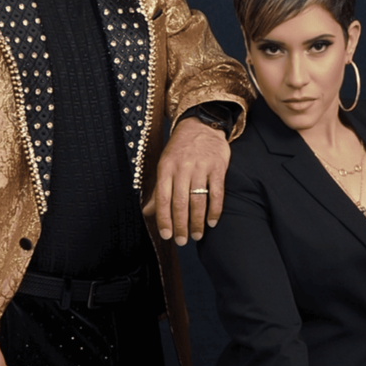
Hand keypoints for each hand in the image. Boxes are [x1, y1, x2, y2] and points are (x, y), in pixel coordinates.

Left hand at [143, 116, 229, 245]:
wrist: (201, 124)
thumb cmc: (180, 149)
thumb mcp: (164, 165)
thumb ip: (158, 190)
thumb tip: (148, 212)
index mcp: (166, 168)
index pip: (163, 199)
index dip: (164, 219)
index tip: (166, 235)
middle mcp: (183, 168)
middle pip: (181, 202)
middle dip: (181, 225)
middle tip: (182, 241)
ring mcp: (201, 167)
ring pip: (198, 200)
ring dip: (197, 221)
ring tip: (197, 235)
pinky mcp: (218, 167)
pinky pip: (217, 192)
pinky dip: (215, 210)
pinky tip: (212, 222)